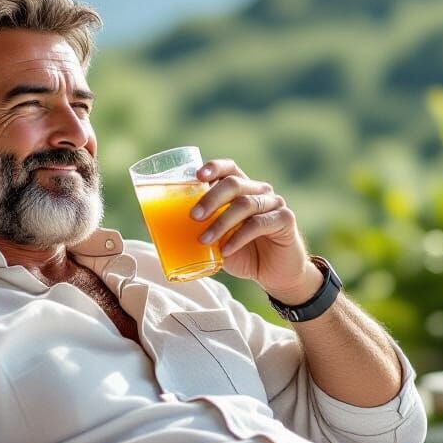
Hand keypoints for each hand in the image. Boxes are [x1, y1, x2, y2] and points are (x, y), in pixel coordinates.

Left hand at [191, 159, 321, 303]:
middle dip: (210, 198)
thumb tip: (157, 223)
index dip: (214, 167)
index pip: (229, 168)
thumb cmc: (242, 253)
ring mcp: (275, 204)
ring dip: (221, 223)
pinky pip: (259, 224)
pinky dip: (239, 237)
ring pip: (245, 204)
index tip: (196, 176)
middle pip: (234, 183)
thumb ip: (199, 228)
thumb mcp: (217, 238)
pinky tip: (226, 250)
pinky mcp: (286, 220)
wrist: (274, 275)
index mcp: (243, 189)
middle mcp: (260, 191)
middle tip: (193, 216)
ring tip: (204, 240)